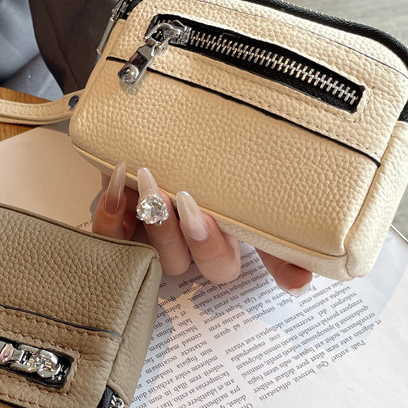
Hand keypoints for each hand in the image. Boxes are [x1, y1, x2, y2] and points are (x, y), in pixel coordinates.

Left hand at [91, 163, 313, 291]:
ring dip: (142, 220)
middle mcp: (183, 244)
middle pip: (175, 261)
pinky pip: (106, 233)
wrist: (185, 123)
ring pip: (138, 251)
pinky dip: (108, 209)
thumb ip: (279, 240)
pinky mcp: (117, 220)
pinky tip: (117, 178)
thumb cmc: (225, 162)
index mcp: (222, 243)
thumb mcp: (258, 195)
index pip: (219, 266)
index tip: (206, 216)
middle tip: (174, 193)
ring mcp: (147, 233)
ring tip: (145, 179)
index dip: (210, 247)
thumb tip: (300, 284)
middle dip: (171, 230)